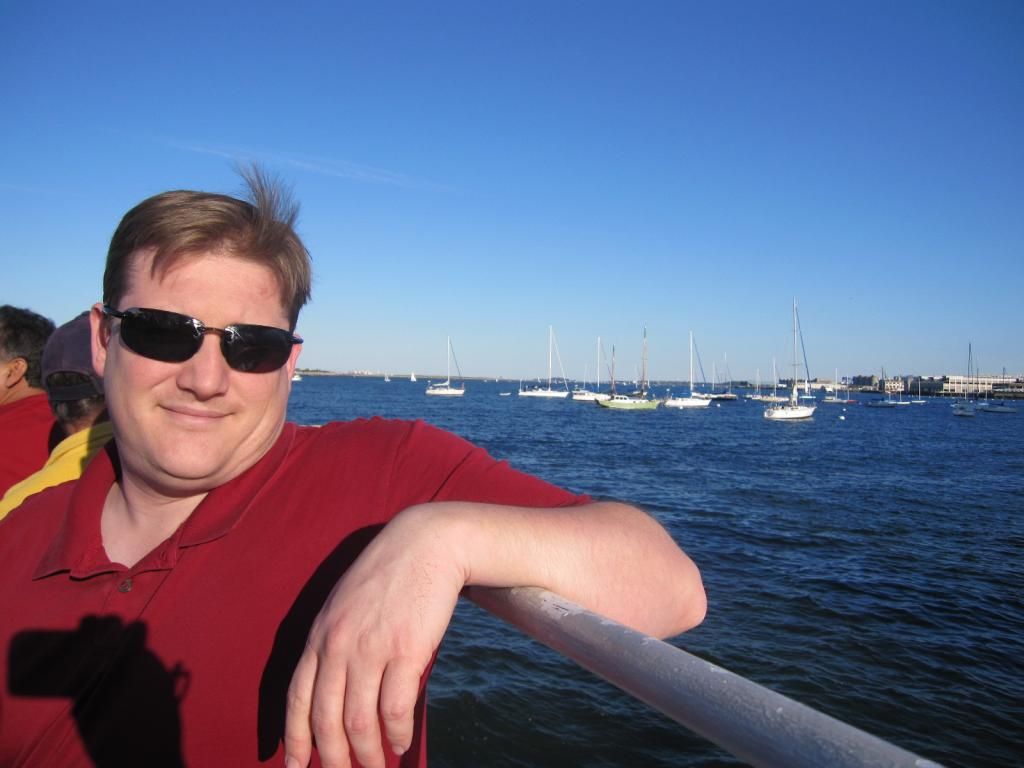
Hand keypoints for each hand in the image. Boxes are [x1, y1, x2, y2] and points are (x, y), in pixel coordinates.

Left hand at [283, 506, 466, 767]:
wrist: (427, 543)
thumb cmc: (389, 576)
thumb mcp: (346, 604)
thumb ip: (335, 642)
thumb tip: (336, 690)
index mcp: (320, 634)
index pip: (298, 698)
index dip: (295, 738)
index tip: (295, 767)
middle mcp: (338, 644)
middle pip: (326, 718)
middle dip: (333, 758)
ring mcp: (371, 647)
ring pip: (359, 720)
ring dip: (368, 754)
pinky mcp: (406, 649)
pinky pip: (395, 707)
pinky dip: (396, 733)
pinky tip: (401, 742)